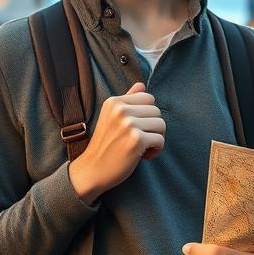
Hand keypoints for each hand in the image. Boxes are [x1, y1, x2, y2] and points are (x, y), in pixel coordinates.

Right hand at [68, 82, 165, 203]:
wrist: (92, 170)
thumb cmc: (104, 146)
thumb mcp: (111, 118)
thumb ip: (127, 100)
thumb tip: (141, 84)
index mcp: (114, 102)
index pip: (148, 98)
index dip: (147, 115)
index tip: (137, 128)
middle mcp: (120, 110)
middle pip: (157, 111)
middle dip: (152, 128)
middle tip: (139, 141)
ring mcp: (128, 124)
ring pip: (161, 125)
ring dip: (155, 139)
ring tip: (141, 148)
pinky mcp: (136, 140)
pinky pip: (160, 140)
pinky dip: (156, 150)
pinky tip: (142, 156)